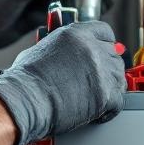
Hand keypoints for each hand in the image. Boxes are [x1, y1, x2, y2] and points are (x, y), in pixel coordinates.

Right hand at [0, 21, 125, 144]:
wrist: (25, 100)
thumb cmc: (24, 81)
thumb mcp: (40, 51)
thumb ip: (60, 49)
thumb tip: (63, 55)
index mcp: (75, 34)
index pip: (104, 32)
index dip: (104, 44)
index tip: (103, 52)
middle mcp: (91, 48)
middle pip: (114, 56)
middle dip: (107, 69)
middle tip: (96, 81)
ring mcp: (100, 71)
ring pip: (119, 79)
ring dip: (110, 89)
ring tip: (94, 98)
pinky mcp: (105, 94)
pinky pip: (119, 102)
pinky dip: (109, 110)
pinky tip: (96, 112)